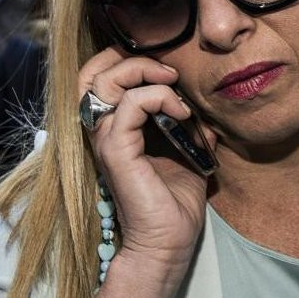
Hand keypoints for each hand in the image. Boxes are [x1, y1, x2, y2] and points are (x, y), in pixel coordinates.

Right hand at [81, 48, 215, 295]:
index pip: (100, 76)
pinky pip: (131, 105)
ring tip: (172, 84)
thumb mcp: (188, 150)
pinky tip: (181, 112)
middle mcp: (104, 129)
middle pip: (93, 72)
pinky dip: (159, 97)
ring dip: (143, 71)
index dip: (126, 59)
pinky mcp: (116, 151)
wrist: (169, 241)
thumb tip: (204, 104)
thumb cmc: (174, 201)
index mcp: (115, 126)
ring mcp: (106, 139)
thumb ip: (190, 124)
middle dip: (129, 57)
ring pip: (104, 81)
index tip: (166, 68)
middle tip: (167, 70)